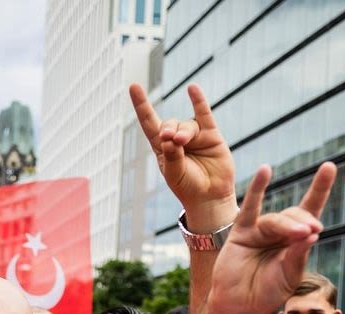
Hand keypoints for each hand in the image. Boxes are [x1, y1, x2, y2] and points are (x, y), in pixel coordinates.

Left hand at [130, 83, 236, 229]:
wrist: (210, 196)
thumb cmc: (187, 187)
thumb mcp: (174, 174)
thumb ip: (171, 156)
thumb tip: (169, 137)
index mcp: (161, 147)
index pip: (149, 122)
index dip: (141, 105)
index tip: (134, 86)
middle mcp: (176, 138)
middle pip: (168, 124)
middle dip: (168, 129)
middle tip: (171, 140)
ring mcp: (194, 135)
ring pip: (186, 124)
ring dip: (184, 131)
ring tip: (183, 142)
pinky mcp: (211, 135)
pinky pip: (204, 114)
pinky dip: (199, 101)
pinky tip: (192, 89)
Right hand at [208, 163, 335, 313]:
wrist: (238, 307)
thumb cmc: (267, 293)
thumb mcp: (289, 276)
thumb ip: (298, 254)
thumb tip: (312, 232)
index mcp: (296, 242)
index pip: (311, 212)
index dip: (319, 190)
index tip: (329, 167)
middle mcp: (279, 233)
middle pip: (296, 216)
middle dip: (304, 222)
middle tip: (310, 232)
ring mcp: (260, 231)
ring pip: (276, 220)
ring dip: (288, 225)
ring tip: (300, 233)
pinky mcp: (241, 233)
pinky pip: (250, 208)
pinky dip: (257, 189)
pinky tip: (265, 171)